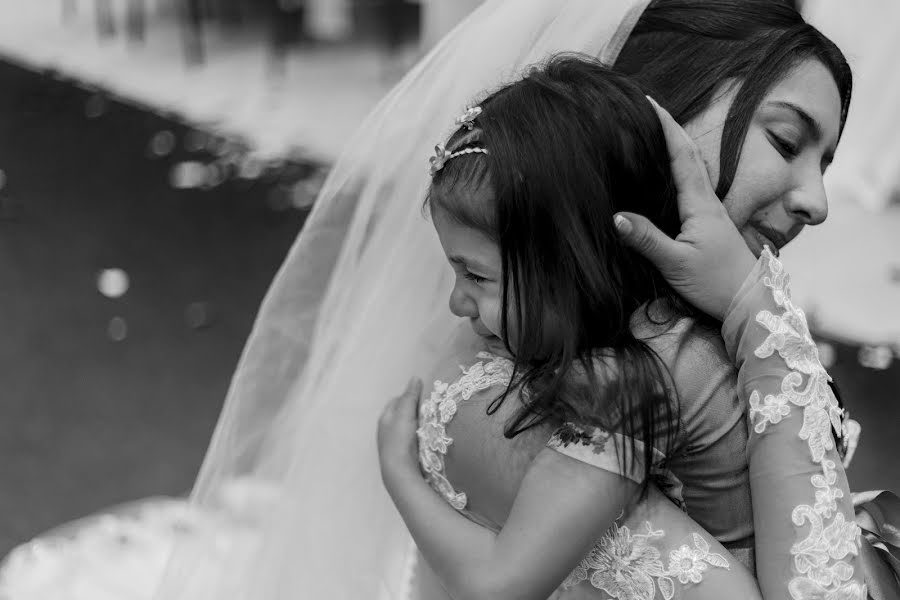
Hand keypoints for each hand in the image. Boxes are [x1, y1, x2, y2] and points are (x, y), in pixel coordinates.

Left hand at [377, 378, 423, 482]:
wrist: (399, 471)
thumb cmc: (400, 440)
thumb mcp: (405, 414)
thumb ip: (410, 396)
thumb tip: (415, 378)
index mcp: (385, 418)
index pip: (396, 400)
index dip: (409, 396)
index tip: (423, 396)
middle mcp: (386, 430)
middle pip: (401, 414)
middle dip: (413, 410)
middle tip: (428, 409)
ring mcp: (394, 444)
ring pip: (406, 428)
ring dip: (416, 424)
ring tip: (429, 423)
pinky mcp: (402, 455)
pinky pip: (410, 440)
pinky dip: (417, 436)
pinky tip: (426, 439)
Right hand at [614, 98, 756, 321]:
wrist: (750, 303)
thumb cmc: (716, 283)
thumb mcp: (676, 263)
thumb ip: (646, 239)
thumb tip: (615, 216)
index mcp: (699, 204)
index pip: (681, 155)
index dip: (666, 126)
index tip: (649, 101)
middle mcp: (707, 202)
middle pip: (688, 156)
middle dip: (669, 129)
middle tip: (649, 109)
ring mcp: (710, 214)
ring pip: (692, 171)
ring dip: (675, 148)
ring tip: (654, 135)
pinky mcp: (709, 227)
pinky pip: (691, 188)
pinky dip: (678, 172)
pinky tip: (668, 178)